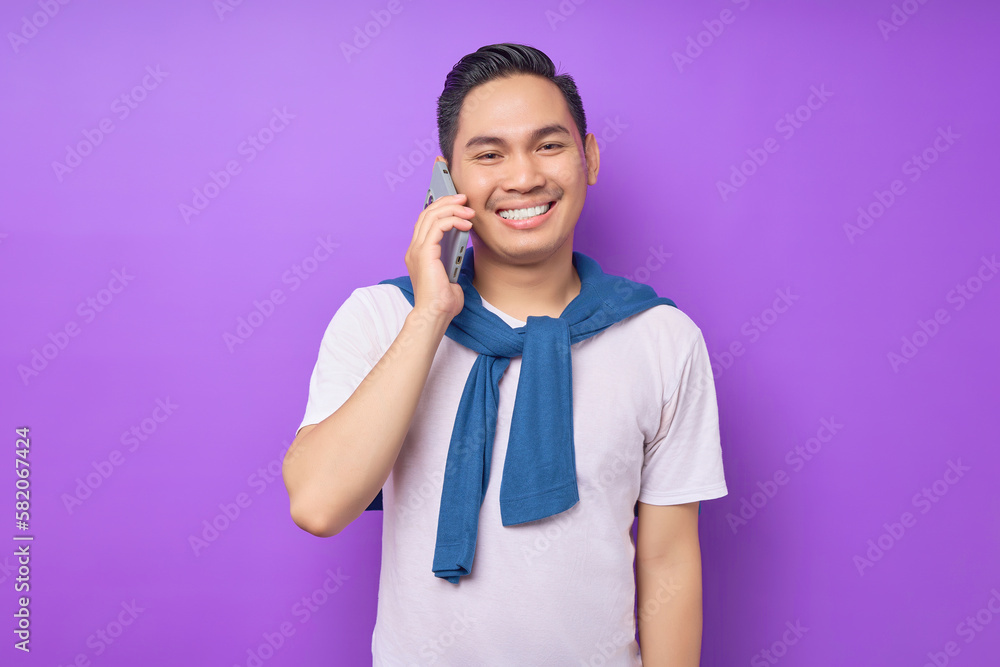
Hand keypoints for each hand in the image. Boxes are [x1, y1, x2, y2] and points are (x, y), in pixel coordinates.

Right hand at [404, 173, 473, 321]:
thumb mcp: (451, 275)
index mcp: (419, 253)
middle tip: (463, 198)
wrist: (435, 315)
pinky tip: (466, 224)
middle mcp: (414, 248)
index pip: (425, 221)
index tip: (455, 200)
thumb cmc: (443, 302)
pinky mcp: (424, 253)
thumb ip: (452, 261)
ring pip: (431, 215)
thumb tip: (462, 251)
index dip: (439, 206)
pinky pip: (437, 226)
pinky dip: (453, 220)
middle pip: (426, 213)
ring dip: (452, 208)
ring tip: (468, 209)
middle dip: (446, 201)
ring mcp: (417, 250)